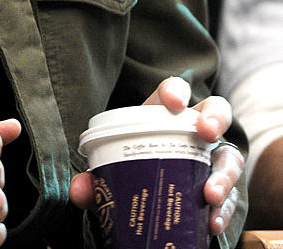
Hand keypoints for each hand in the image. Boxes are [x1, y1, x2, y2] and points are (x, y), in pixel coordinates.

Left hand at [70, 77, 243, 236]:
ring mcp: (213, 158)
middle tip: (206, 132)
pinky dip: (225, 210)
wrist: (153, 196)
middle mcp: (195, 130)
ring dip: (223, 174)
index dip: (175, 90)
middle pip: (216, 112)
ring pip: (229, 156)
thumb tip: (79, 191)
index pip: (174, 90)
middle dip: (215, 117)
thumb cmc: (133, 167)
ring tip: (210, 193)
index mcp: (165, 115)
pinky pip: (231, 195)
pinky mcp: (222, 187)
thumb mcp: (113, 170)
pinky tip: (213, 221)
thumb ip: (95, 179)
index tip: (172, 102)